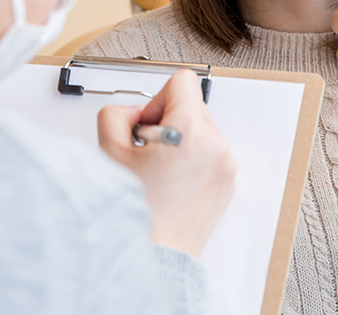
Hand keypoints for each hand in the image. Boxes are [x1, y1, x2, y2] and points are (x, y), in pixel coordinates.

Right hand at [97, 69, 236, 256]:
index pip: (182, 81)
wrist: (155, 257)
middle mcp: (216, 146)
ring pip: (200, 129)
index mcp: (191, 133)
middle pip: (191, 104)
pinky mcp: (227, 182)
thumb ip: (114, 115)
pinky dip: (191, 159)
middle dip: (166, 120)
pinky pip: (209, 152)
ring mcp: (226, 165)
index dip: (157, 97)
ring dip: (179, 139)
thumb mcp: (109, 153)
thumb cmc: (135, 214)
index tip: (146, 123)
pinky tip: (171, 182)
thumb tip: (130, 113)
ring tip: (158, 170)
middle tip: (147, 150)